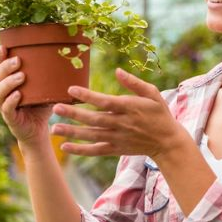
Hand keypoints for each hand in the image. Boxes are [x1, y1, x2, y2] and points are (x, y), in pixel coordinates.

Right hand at [0, 45, 51, 145]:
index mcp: (8, 82)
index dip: (0, 57)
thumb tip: (67, 57)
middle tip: (18, 60)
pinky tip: (18, 95)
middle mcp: (3, 92)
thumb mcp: (45, 88)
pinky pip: (7, 108)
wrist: (39, 130)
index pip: (0, 66)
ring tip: (21, 76)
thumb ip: (49, 75)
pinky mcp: (10, 118)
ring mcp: (4, 105)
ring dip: (9, 82)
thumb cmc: (41, 105)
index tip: (4, 46)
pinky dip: (11, 101)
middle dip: (6, 67)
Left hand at [51, 68, 189, 158]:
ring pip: (92, 135)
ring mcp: (118, 138)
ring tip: (54, 128)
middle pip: (94, 119)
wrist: (167, 142)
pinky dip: (80, 150)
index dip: (88, 96)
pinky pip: (95, 150)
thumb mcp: (152, 94)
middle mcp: (121, 124)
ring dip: (72, 132)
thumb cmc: (159, 114)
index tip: (71, 90)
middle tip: (56, 108)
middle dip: (74, 114)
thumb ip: (134, 83)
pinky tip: (65, 147)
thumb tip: (117, 71)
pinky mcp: (116, 149)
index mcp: (129, 108)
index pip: (105, 102)